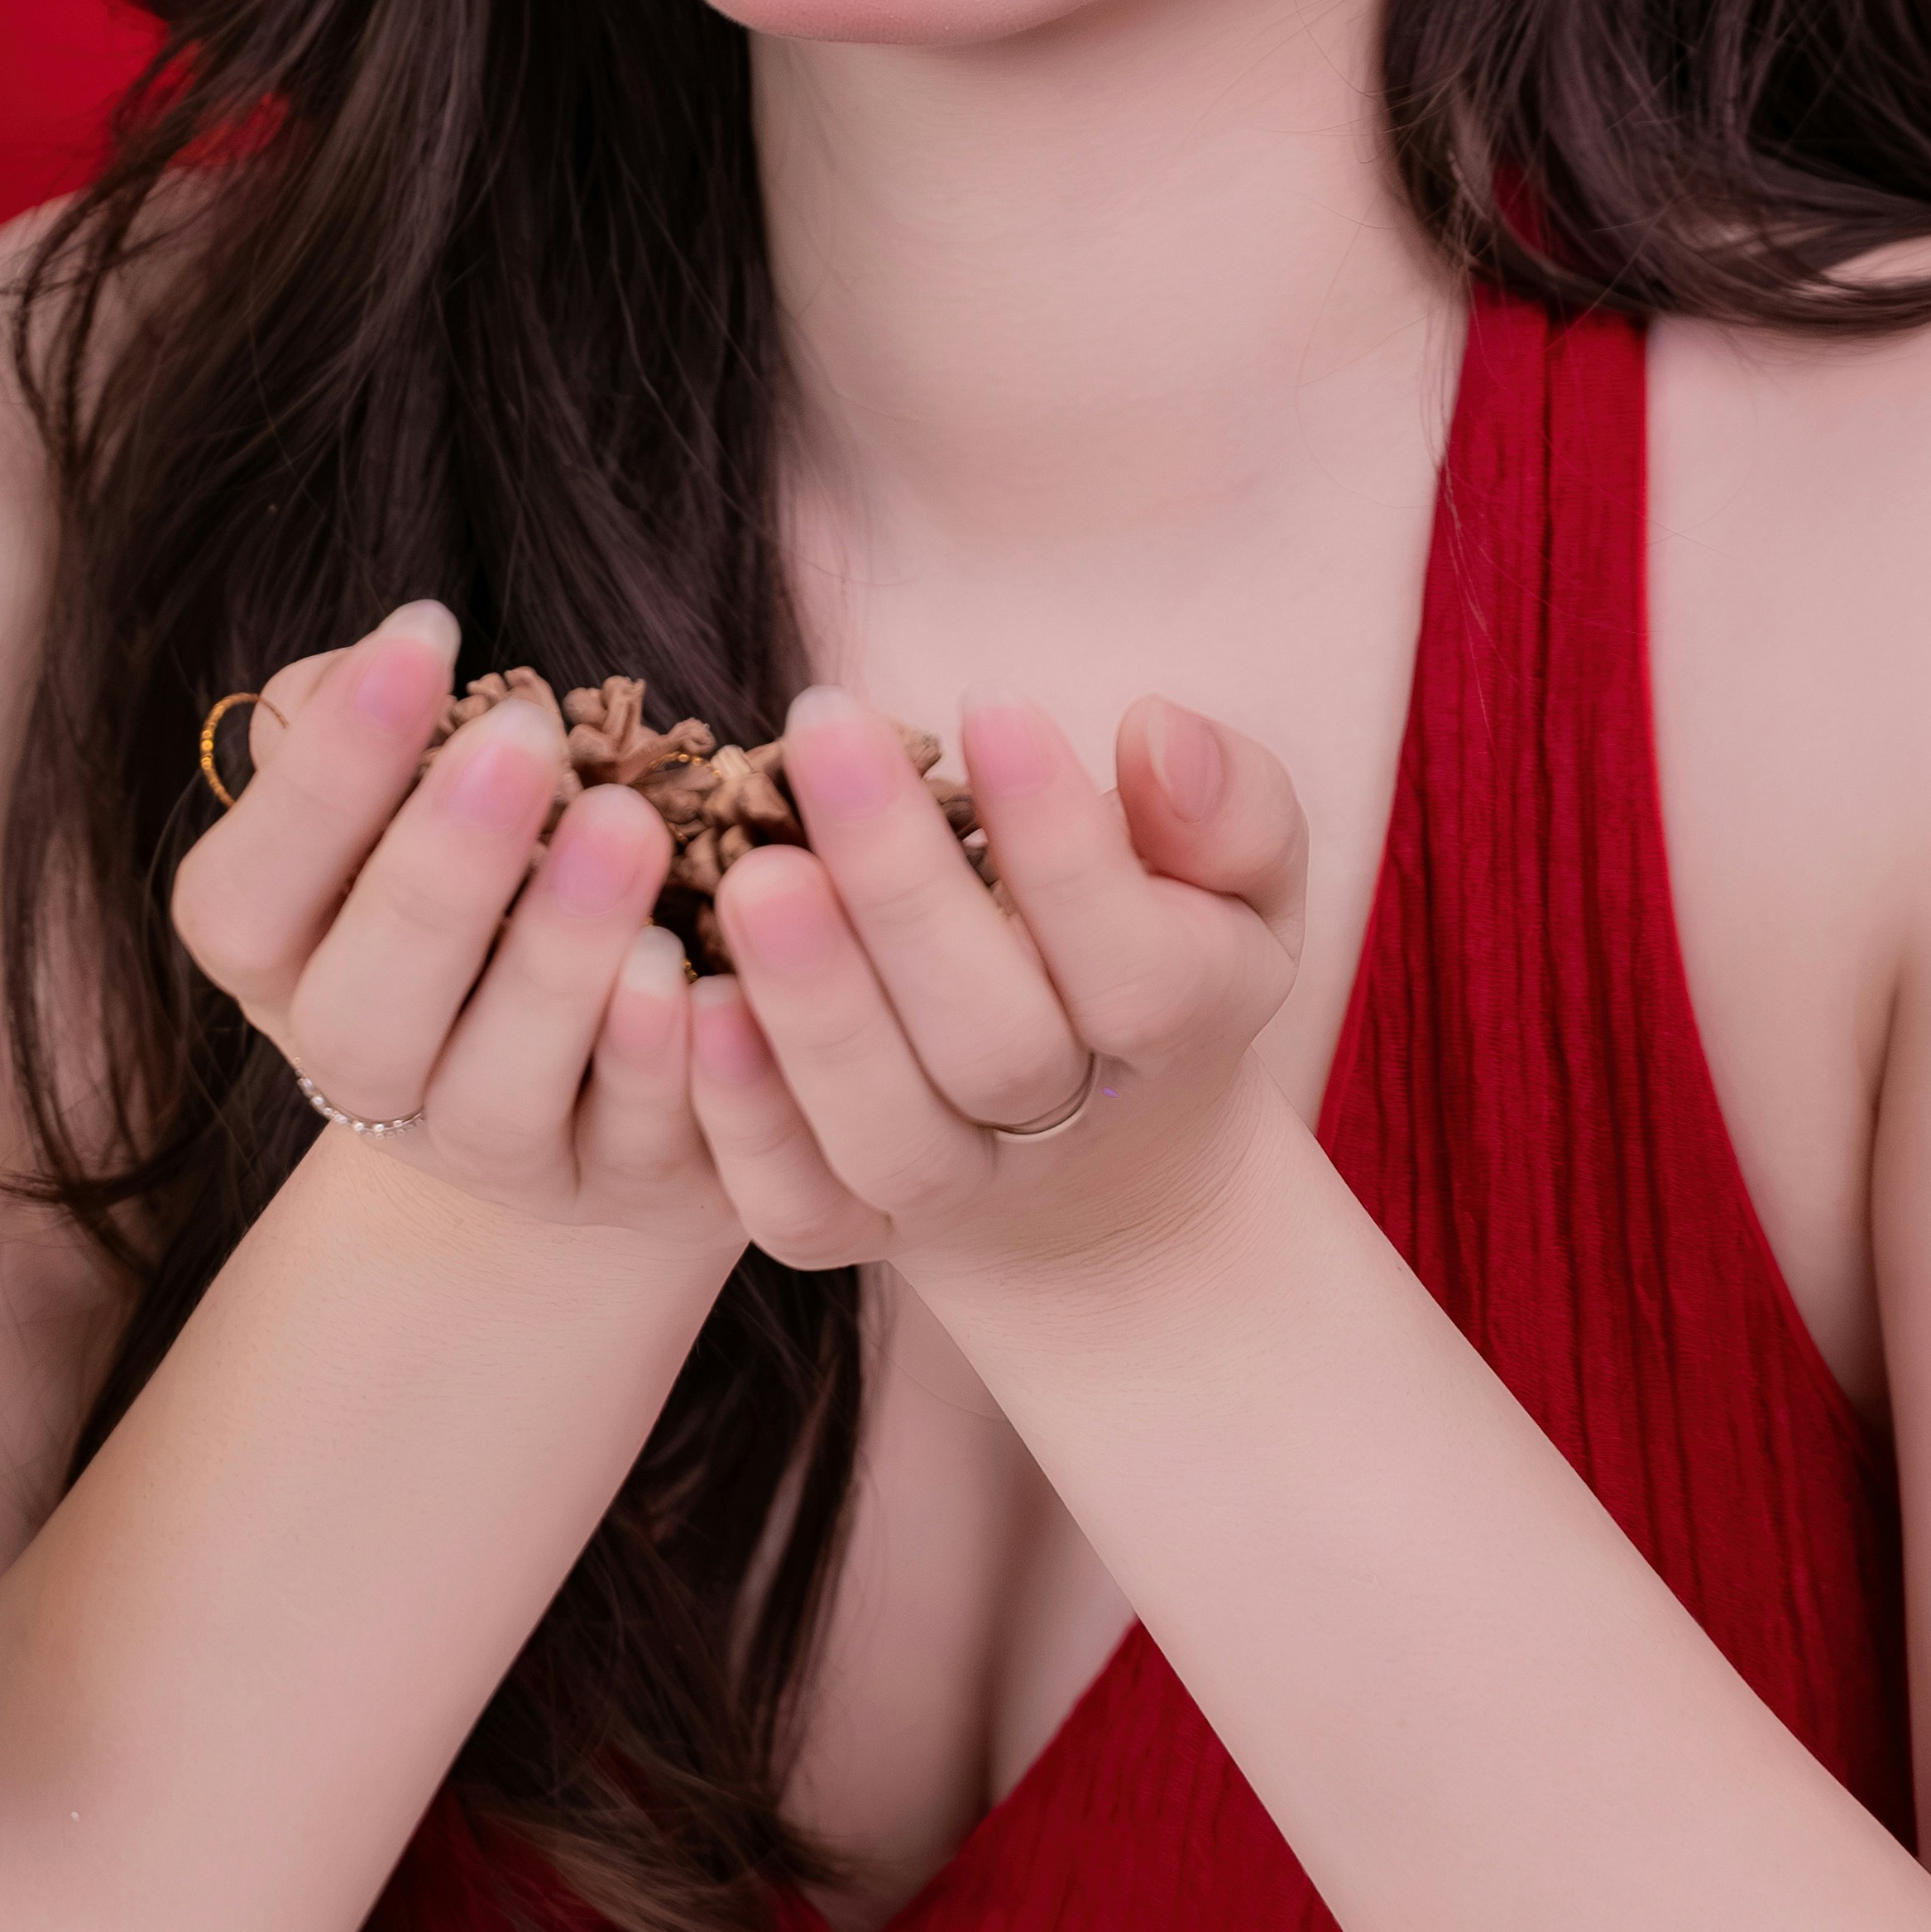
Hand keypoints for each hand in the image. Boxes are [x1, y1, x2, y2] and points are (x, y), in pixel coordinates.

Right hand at [169, 603, 721, 1243]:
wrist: (595, 1052)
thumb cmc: (490, 854)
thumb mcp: (409, 781)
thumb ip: (364, 711)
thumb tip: (380, 657)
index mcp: (282, 966)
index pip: (244, 899)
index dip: (320, 780)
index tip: (423, 634)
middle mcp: (363, 1079)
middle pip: (360, 1018)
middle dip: (437, 875)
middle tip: (522, 737)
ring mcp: (490, 1158)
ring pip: (494, 1098)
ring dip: (557, 964)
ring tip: (628, 830)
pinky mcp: (620, 1192)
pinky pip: (635, 1147)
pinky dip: (663, 1066)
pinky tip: (703, 975)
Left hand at [684, 689, 1304, 1281]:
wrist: (1098, 1162)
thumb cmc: (1161, 951)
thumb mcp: (1239, 880)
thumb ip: (1228, 805)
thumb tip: (1153, 730)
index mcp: (1181, 1027)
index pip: (1139, 963)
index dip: (1066, 846)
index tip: (991, 700)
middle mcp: (1068, 1129)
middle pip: (996, 1045)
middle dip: (904, 888)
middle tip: (824, 729)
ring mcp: (956, 1194)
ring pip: (888, 1135)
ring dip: (814, 1007)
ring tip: (747, 870)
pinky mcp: (853, 1231)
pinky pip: (796, 1209)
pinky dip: (741, 1122)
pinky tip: (691, 996)